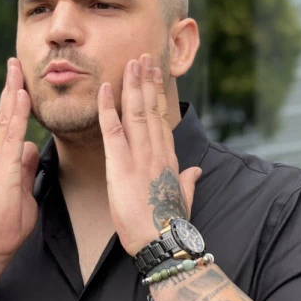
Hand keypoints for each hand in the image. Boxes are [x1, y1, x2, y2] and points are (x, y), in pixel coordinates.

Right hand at [0, 57, 39, 263]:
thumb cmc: (6, 223)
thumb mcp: (23, 188)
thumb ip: (26, 167)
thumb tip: (31, 148)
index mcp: (2, 160)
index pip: (9, 124)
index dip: (15, 101)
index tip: (20, 81)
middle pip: (4, 115)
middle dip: (10, 87)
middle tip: (14, 63)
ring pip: (6, 119)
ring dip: (11, 93)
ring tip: (15, 70)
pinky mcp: (3, 168)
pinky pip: (12, 135)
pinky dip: (16, 114)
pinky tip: (20, 97)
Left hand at [97, 54, 200, 255]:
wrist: (162, 243)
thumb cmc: (170, 226)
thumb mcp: (183, 200)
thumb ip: (188, 181)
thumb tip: (195, 171)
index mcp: (169, 160)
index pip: (162, 120)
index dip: (157, 95)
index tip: (154, 75)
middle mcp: (157, 152)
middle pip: (151, 109)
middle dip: (146, 81)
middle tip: (143, 57)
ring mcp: (140, 156)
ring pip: (136, 112)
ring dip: (132, 85)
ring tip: (131, 62)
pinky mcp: (121, 165)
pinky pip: (112, 130)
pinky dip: (108, 107)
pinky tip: (105, 88)